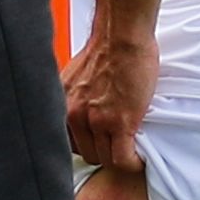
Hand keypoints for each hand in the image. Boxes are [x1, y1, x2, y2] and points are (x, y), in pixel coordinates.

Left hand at [64, 18, 157, 173]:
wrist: (121, 35)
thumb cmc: (107, 48)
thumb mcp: (76, 78)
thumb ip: (76, 99)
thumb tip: (83, 114)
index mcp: (62, 105)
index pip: (67, 144)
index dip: (86, 146)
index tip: (97, 146)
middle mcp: (73, 115)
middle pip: (87, 154)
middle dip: (103, 152)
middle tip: (118, 146)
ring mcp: (96, 120)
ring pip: (105, 160)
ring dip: (119, 157)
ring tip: (130, 149)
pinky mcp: (119, 122)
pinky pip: (122, 159)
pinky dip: (132, 163)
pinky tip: (138, 158)